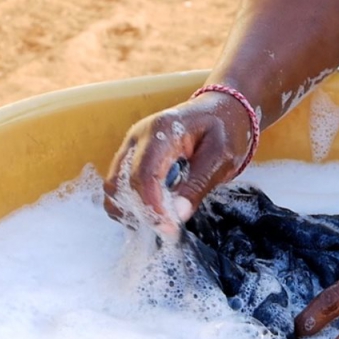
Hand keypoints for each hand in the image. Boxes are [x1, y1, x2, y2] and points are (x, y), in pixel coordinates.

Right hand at [104, 91, 253, 232]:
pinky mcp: (131, 157)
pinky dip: (131, 204)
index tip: (170, 229)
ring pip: (113, 186)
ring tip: (162, 221)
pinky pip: (119, 185)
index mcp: (161, 131)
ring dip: (131, 209)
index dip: (152, 207)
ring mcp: (131, 147)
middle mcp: (138, 137)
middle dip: (141, 211)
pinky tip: (155, 211)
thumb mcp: (221, 157)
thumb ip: (198, 185)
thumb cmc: (225, 130)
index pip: (143, 175)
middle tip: (169, 229)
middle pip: (120, 182)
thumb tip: (178, 215)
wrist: (221, 110)